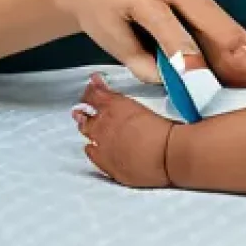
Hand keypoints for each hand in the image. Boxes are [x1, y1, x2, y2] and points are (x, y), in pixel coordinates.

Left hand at [55, 0, 245, 86]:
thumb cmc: (101, 16)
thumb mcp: (114, 44)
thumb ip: (145, 65)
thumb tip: (178, 81)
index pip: (172, 33)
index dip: (191, 59)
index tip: (207, 82)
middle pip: (206, 15)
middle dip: (228, 41)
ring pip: (214, 11)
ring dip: (230, 36)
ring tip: (245, 63)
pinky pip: (210, 9)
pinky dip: (222, 29)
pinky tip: (233, 49)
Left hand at [73, 73, 174, 187]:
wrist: (165, 154)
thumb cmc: (163, 129)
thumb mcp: (146, 107)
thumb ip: (129, 104)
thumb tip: (128, 103)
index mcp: (116, 106)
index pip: (95, 94)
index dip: (92, 88)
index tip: (92, 83)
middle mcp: (104, 124)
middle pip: (85, 114)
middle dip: (83, 110)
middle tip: (80, 108)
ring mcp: (102, 144)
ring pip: (86, 132)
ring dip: (84, 126)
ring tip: (82, 123)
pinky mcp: (105, 163)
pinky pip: (91, 153)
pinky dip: (90, 147)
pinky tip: (90, 146)